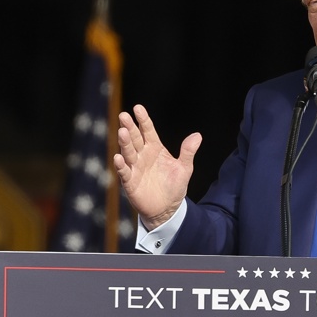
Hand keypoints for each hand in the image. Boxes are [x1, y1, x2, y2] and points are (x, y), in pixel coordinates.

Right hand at [113, 104, 201, 230]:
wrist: (167, 208)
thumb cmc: (174, 186)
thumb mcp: (184, 168)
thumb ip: (188, 152)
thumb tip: (198, 135)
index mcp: (155, 148)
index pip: (148, 131)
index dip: (143, 120)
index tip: (138, 108)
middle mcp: (142, 155)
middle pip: (135, 138)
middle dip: (129, 127)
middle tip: (124, 116)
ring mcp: (135, 167)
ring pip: (128, 152)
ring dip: (125, 142)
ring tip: (122, 132)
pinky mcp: (130, 182)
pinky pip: (124, 171)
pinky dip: (121, 165)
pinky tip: (118, 157)